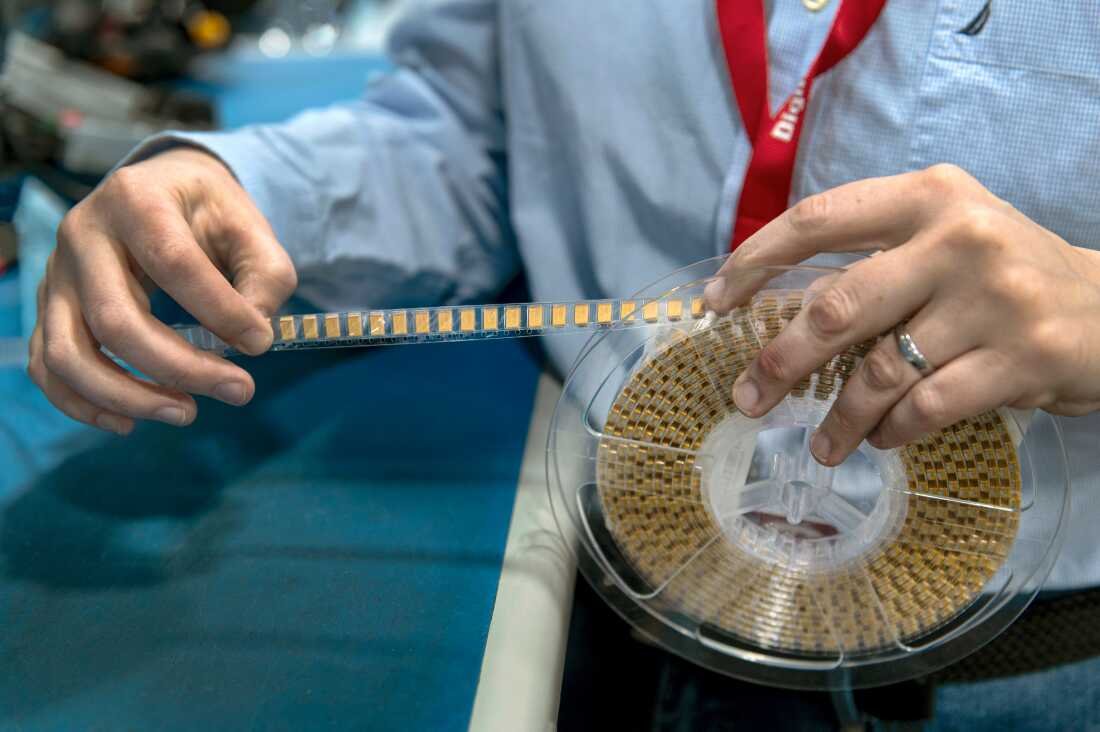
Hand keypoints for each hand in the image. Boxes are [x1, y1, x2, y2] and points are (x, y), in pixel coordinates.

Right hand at [27, 147, 296, 434]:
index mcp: (135, 200)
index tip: (261, 343)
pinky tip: (131, 422)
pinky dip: (82, 404)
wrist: (160, 190)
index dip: (220, 312)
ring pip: (69, 353)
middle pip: (115, 320)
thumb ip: (266, 276)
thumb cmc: (209, 212)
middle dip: (180, 368)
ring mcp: (56, 275)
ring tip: (187, 413)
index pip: (173, 263)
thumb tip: (253, 336)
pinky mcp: (49, 308)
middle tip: (239, 391)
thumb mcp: (250, 227)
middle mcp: (82, 235)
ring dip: (128, 396)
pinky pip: (48, 368)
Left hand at [704, 164, 1099, 465]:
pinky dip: (890, 431)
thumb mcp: (942, 235)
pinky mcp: (1021, 359)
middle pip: (837, 306)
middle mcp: (958, 238)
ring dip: (838, 418)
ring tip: (822, 445)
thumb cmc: (1001, 274)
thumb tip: (775, 312)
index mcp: (927, 195)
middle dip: (779, 361)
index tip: (715, 303)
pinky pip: (924, 408)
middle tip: (747, 398)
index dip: (755, 261)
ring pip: (880, 370)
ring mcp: (993, 300)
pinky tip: (881, 439)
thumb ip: (871, 257)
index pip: (818, 219)